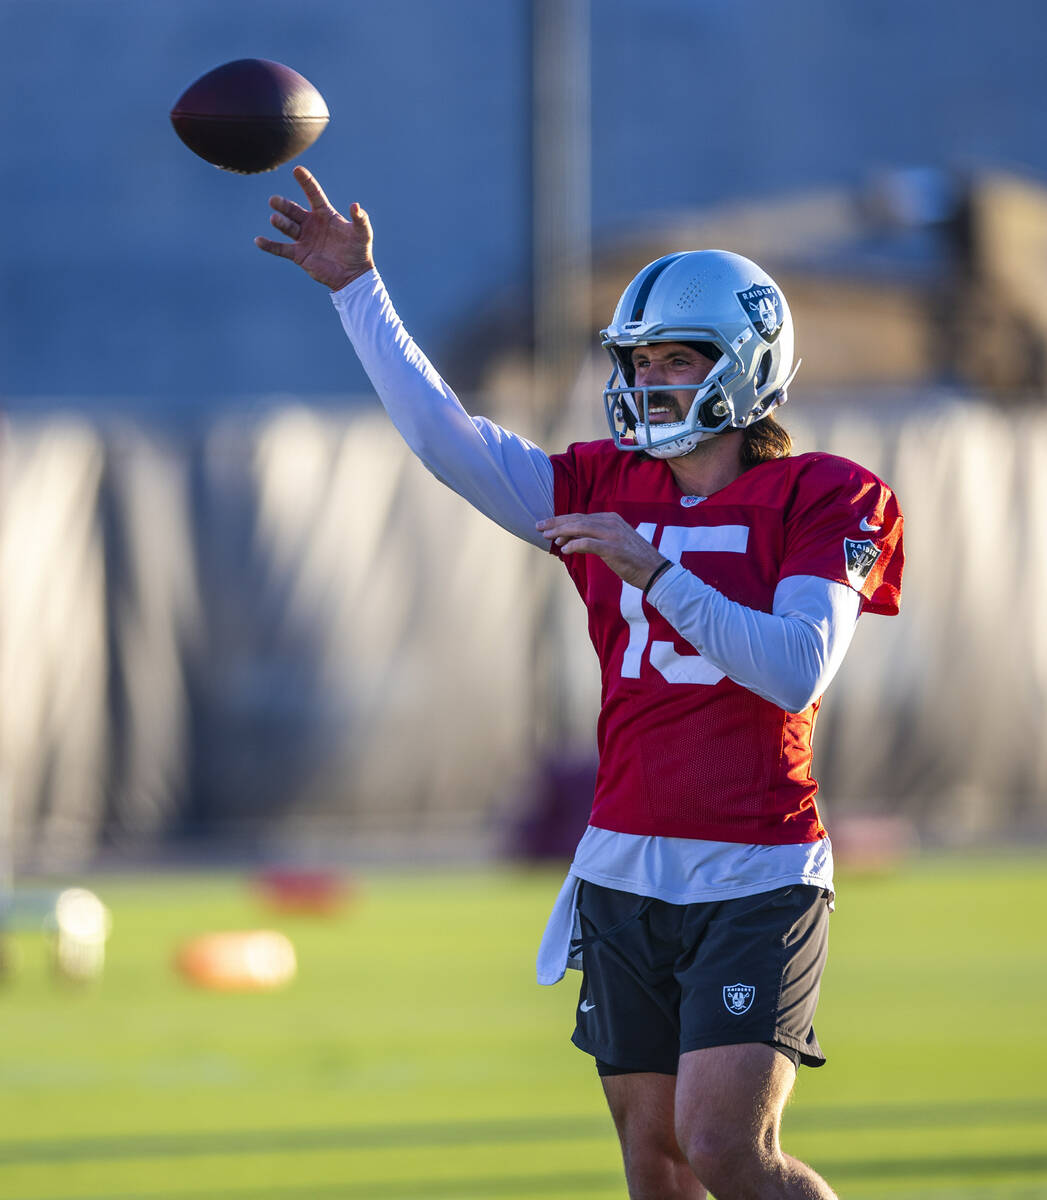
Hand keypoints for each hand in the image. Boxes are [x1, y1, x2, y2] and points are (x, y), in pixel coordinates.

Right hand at [254, 166, 374, 290]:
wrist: (353, 276)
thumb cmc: (359, 251)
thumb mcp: (363, 234)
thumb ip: (361, 219)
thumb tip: (355, 206)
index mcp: (325, 214)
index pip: (313, 194)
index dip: (306, 182)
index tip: (297, 170)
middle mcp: (311, 224)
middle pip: (294, 210)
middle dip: (284, 205)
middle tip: (274, 200)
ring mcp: (304, 239)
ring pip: (287, 227)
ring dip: (280, 222)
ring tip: (275, 219)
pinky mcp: (299, 255)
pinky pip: (281, 249)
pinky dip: (269, 245)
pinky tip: (259, 241)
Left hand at [537, 512, 667, 588]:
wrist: (656, 571)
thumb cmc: (633, 560)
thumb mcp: (614, 543)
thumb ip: (595, 538)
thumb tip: (569, 540)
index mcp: (611, 519)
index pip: (580, 517)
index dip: (561, 520)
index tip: (546, 525)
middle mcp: (611, 523)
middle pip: (577, 520)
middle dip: (556, 523)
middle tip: (539, 527)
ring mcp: (613, 535)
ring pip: (581, 528)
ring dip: (561, 532)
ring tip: (548, 537)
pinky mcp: (613, 549)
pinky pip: (588, 544)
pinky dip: (574, 545)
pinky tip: (564, 550)